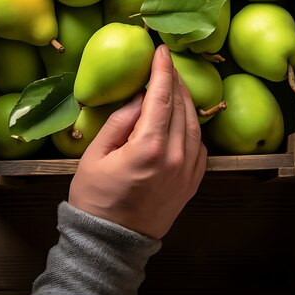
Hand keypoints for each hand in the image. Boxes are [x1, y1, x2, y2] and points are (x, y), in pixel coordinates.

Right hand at [68, 44, 206, 238]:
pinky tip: (181, 115)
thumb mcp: (95, 155)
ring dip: (186, 98)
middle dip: (174, 78)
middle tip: (165, 61)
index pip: (161, 96)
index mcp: (149, 147)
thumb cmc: (95, 199)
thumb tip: (140, 96)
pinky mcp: (192, 182)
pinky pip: (199, 143)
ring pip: (195, 122)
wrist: (112, 245)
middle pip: (181, 104)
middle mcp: (176, 156)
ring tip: (174, 83)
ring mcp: (188, 171)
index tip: (161, 49)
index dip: (162, 69)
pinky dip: (192, 123)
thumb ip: (120, 121)